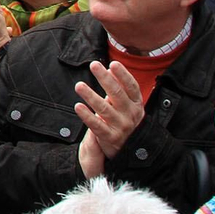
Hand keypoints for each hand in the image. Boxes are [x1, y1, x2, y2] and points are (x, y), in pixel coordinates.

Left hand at [73, 60, 144, 175]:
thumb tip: (110, 68)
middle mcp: (130, 114)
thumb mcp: (129, 104)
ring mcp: (121, 126)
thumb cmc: (127, 120)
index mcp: (136, 104)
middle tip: (93, 65)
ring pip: (104, 109)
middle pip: (117, 94)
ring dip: (91, 96)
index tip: (113, 63)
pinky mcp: (110, 138)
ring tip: (79, 85)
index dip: (123, 75)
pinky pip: (96, 126)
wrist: (133, 150)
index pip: (132, 87)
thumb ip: (120, 87)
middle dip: (105, 79)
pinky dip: (87, 116)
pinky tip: (78, 106)